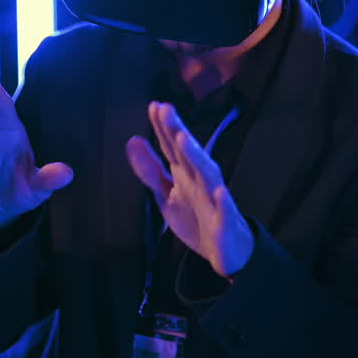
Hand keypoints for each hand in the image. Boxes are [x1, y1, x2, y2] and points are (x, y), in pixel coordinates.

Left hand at [126, 102, 253, 278]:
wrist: (225, 252)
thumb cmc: (196, 218)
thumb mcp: (166, 195)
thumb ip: (150, 170)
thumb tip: (132, 140)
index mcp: (185, 174)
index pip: (172, 147)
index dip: (163, 127)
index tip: (153, 106)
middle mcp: (200, 181)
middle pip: (189, 154)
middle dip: (178, 132)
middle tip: (166, 109)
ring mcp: (214, 201)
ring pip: (207, 176)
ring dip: (196, 157)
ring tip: (183, 139)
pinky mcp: (224, 223)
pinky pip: (225, 211)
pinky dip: (224, 201)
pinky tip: (221, 191)